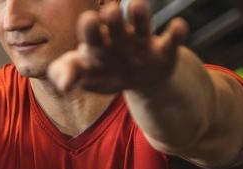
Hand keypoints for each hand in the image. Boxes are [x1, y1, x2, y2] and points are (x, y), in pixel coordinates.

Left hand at [48, 0, 187, 94]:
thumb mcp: (83, 74)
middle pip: (115, 27)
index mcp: (97, 43)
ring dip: (140, 18)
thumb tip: (64, 86)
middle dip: (113, 21)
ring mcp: (142, 43)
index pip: (91, 34)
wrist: (137, 78)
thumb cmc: (103, 70)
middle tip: (110, 12)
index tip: (89, 19)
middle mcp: (119, 39)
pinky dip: (177, 33)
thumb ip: (64, 74)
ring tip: (137, 5)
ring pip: (142, 28)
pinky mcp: (164, 51)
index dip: (90, 28)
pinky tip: (178, 26)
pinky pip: (172, 41)